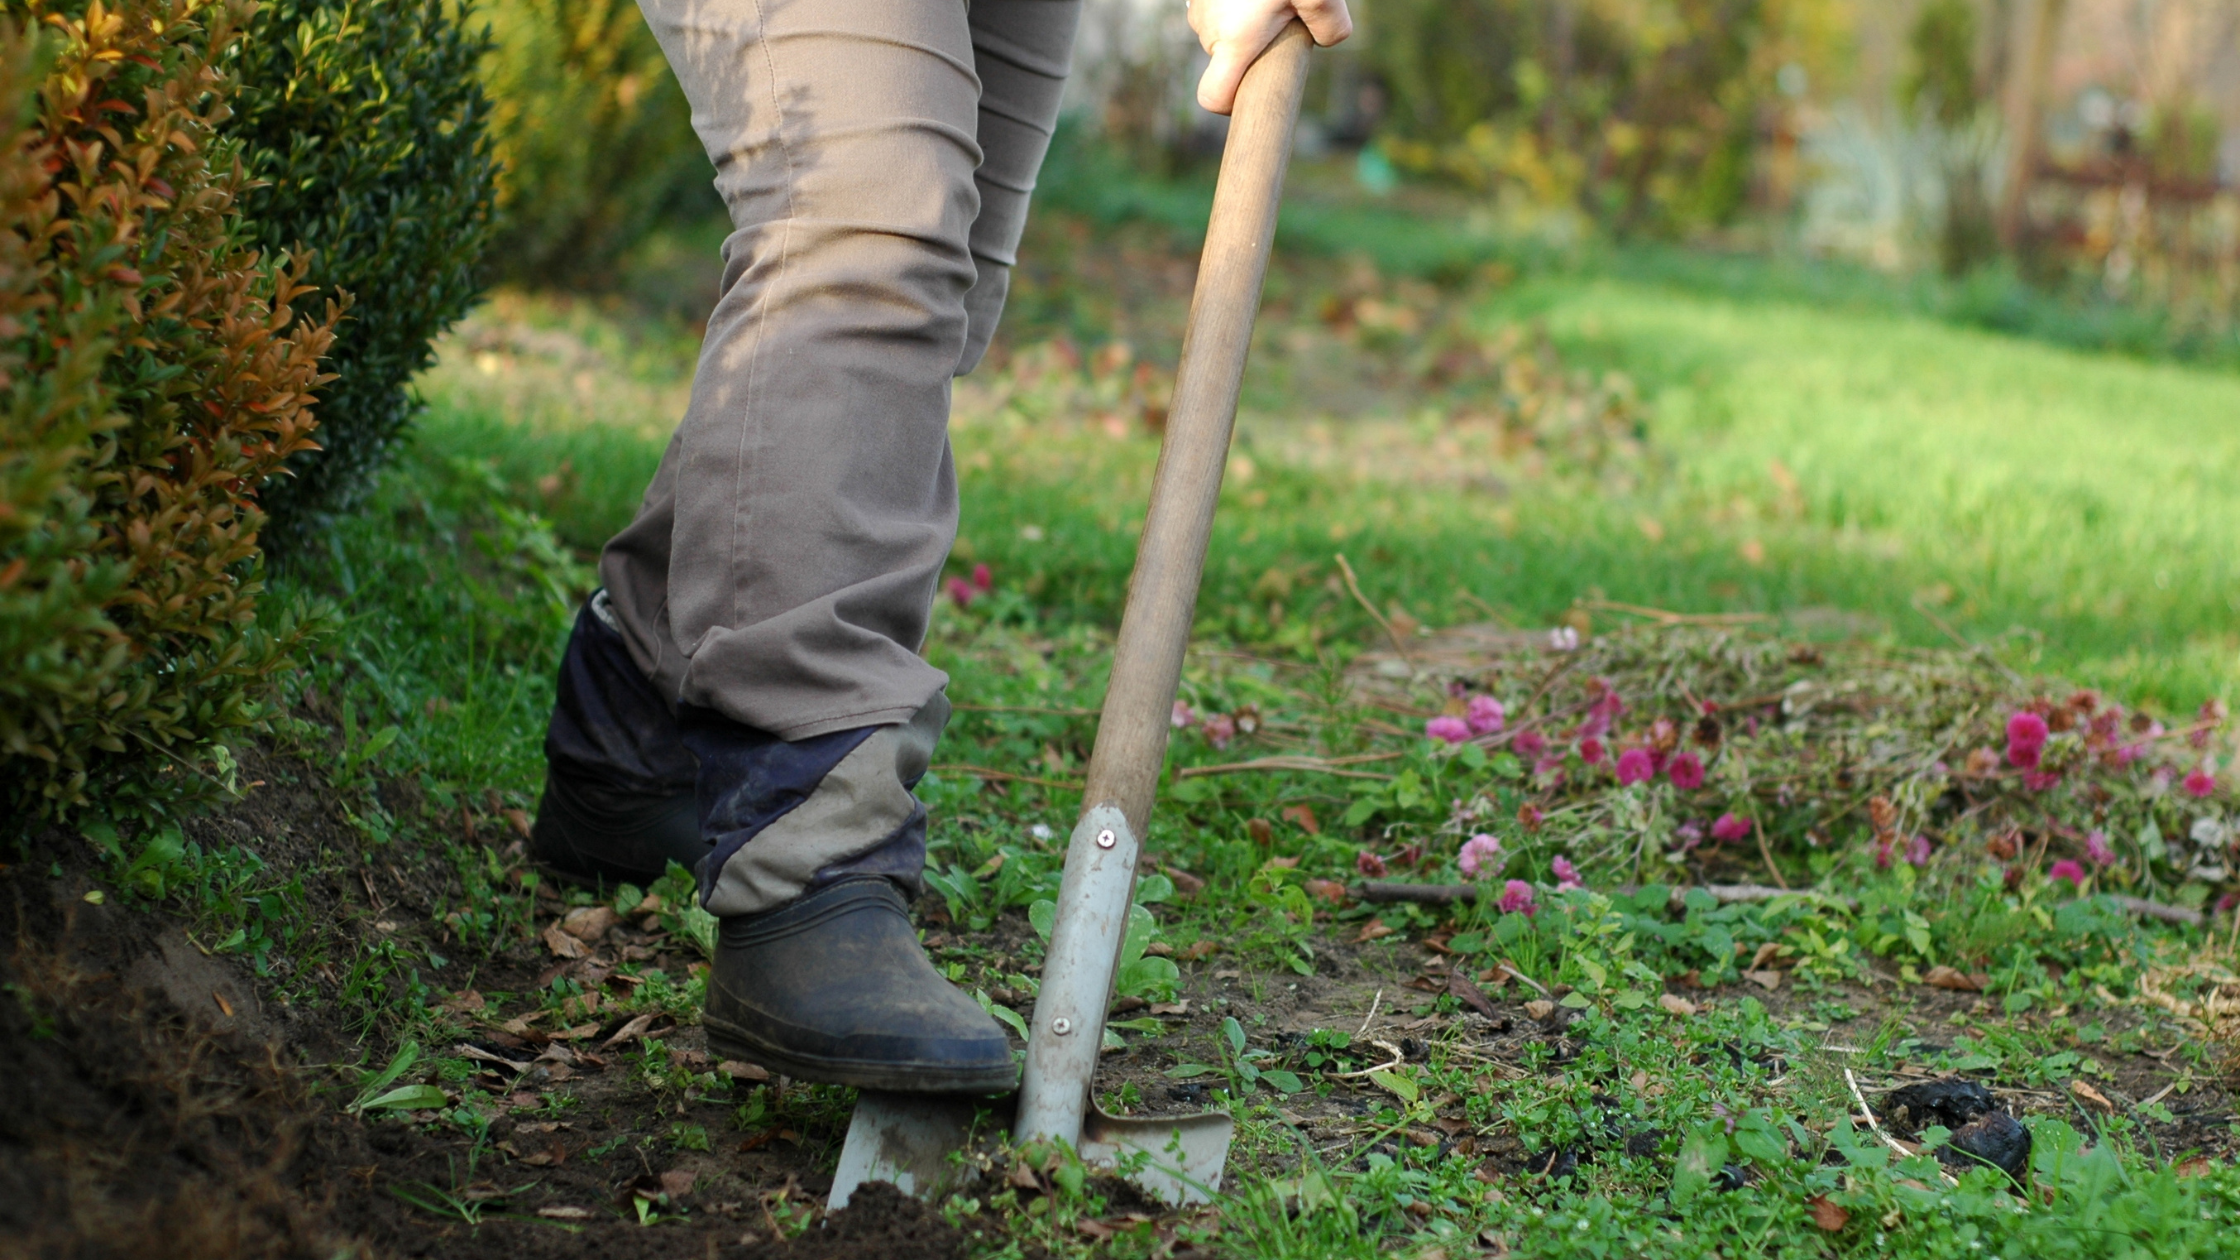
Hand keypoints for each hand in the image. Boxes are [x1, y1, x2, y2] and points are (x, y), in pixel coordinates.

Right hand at [1188, 0, 1351, 115]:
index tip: (1254, 90)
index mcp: (1234, 40)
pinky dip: (1236, 5)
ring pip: (1223, 34)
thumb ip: (1331, 26)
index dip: (1231, 103)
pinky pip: (1217, 11)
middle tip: (1286, 15)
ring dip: (1247, 24)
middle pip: (1228, 63)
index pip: (1213, 97)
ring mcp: (1197, 8)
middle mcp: (1209, 28)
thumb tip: (1329, 41)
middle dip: (1256, 50)